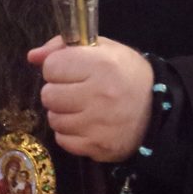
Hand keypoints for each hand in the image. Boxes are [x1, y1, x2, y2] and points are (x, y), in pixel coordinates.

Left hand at [27, 36, 153, 163]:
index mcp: (101, 64)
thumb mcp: (103, 50)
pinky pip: (63, 140)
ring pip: (54, 119)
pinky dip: (70, 134)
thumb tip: (33, 57)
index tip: (72, 71)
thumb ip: (64, 47)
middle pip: (48, 95)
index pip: (51, 67)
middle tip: (76, 92)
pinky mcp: (97, 146)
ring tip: (83, 108)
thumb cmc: (126, 75)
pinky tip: (87, 125)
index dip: (58, 68)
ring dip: (63, 114)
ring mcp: (98, 124)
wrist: (160, 111)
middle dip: (58, 92)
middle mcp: (99, 94)